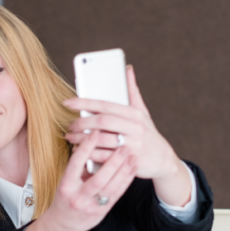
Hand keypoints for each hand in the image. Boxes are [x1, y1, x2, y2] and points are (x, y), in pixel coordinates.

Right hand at [20, 138, 137, 230]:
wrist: (61, 225)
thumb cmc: (64, 198)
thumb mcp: (65, 182)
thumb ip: (78, 168)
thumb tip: (93, 146)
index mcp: (66, 186)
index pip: (75, 164)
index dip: (86, 147)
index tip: (95, 132)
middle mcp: (78, 197)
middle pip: (98, 179)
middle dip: (112, 162)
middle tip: (123, 146)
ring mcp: (90, 206)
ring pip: (110, 187)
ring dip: (123, 171)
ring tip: (132, 156)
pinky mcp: (101, 212)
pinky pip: (116, 195)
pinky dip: (125, 181)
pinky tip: (132, 170)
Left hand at [63, 65, 190, 206]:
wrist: (162, 160)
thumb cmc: (147, 133)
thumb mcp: (142, 112)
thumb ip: (132, 91)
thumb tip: (127, 69)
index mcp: (134, 113)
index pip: (105, 104)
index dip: (84, 102)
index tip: (67, 102)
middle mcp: (135, 128)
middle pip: (102, 121)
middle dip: (82, 122)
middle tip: (70, 125)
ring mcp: (132, 145)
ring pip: (101, 140)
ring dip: (82, 139)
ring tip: (71, 138)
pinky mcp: (128, 161)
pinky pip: (104, 157)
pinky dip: (89, 154)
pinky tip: (80, 151)